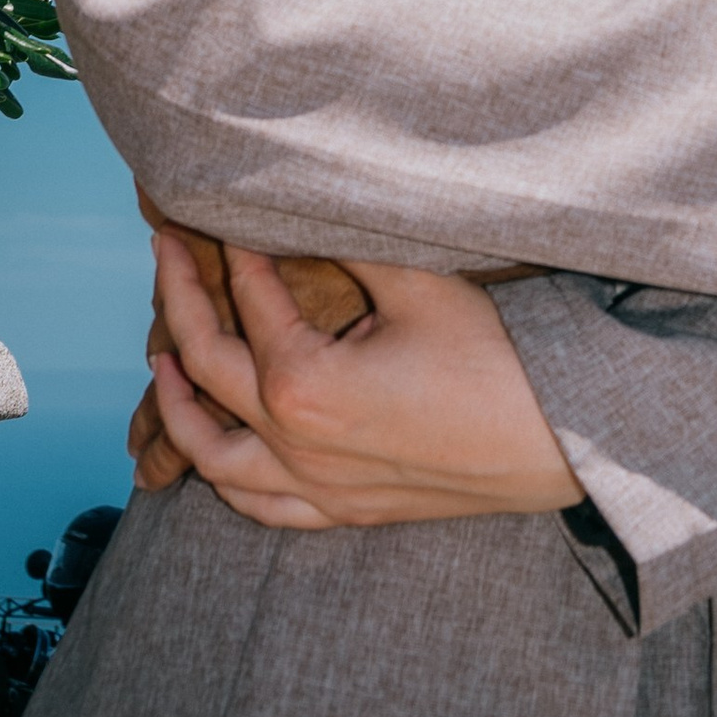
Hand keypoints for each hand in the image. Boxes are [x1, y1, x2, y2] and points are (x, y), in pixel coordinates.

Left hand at [130, 230, 582, 529]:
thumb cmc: (491, 359)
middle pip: (209, 368)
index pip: (251, 299)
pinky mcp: (343, 512)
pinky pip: (261, 508)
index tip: (217, 210)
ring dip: (180, 407)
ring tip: (163, 363)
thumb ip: (348, 243)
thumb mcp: (417, 281)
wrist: (553, 440)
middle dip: (181, 302)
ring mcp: (316, 488)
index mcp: (304, 382)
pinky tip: (222, 454)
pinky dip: (226, 478)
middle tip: (165, 254)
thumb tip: (302, 204)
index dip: (233, 247)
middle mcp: (294, 443)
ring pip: (214, 459)